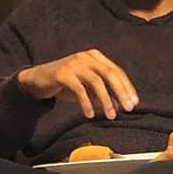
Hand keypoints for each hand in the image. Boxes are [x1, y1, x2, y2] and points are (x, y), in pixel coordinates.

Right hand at [17, 49, 137, 119]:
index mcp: (96, 57)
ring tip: (111, 116)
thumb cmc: (65, 83)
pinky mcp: (62, 73)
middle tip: (128, 108)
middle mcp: (86, 57)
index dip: (127, 87)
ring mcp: (74, 63)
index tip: (134, 102)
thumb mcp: (87, 89)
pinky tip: (90, 114)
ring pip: (96, 81)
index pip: (117, 71)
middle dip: (121, 92)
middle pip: (110, 74)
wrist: (38, 79)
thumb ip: (103, 94)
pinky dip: (86, 103)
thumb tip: (120, 106)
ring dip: (106, 100)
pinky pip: (79, 89)